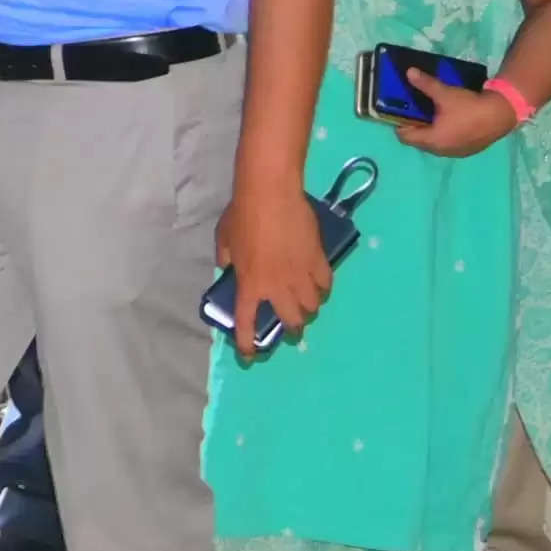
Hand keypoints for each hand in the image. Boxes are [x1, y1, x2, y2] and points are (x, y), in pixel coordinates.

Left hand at [219, 184, 333, 354]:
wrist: (271, 196)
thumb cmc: (242, 215)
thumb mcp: (224, 239)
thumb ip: (227, 258)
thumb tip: (228, 267)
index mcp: (250, 285)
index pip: (247, 322)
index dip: (247, 342)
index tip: (249, 354)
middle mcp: (277, 288)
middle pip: (291, 320)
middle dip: (293, 328)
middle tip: (292, 326)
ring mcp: (301, 276)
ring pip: (312, 306)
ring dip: (309, 308)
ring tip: (307, 303)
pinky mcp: (318, 262)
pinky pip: (325, 285)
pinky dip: (322, 288)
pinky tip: (319, 284)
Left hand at [389, 83, 520, 160]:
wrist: (502, 114)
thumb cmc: (469, 106)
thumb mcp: (445, 93)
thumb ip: (425, 84)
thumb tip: (409, 73)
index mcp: (432, 140)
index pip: (404, 136)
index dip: (399, 123)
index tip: (402, 110)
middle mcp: (441, 151)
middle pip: (418, 141)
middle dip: (414, 126)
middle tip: (416, 110)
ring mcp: (455, 153)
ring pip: (433, 143)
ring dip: (429, 131)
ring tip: (432, 114)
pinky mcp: (467, 150)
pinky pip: (447, 144)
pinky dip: (443, 134)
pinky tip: (449, 120)